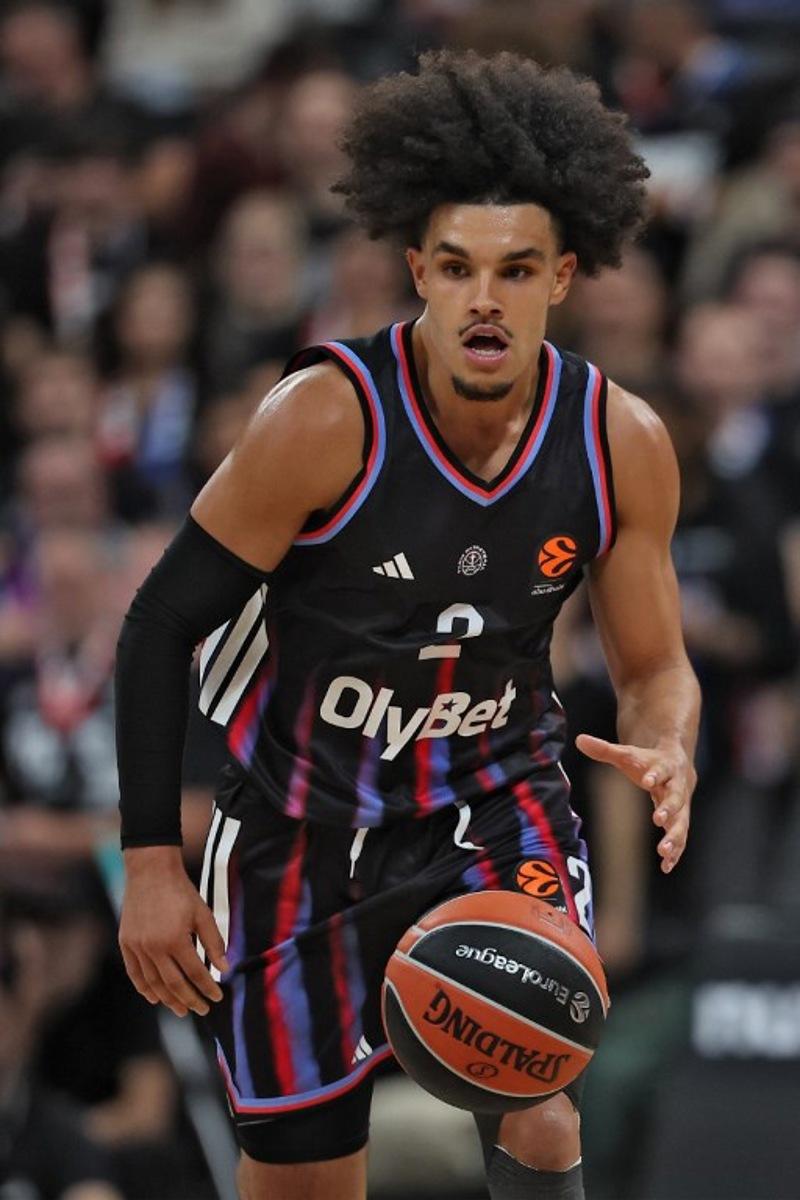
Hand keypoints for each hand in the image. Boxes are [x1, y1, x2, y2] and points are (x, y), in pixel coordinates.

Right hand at [119, 846, 228, 1017]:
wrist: (151, 872)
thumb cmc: (181, 892)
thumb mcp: (203, 914)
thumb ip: (214, 942)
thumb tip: (225, 969)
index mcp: (176, 939)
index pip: (195, 973)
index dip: (207, 988)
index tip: (217, 998)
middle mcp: (154, 947)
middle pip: (174, 984)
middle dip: (190, 1000)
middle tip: (202, 1009)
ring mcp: (138, 947)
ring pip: (154, 983)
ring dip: (169, 1000)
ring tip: (182, 1010)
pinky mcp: (126, 943)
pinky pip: (135, 974)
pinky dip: (145, 989)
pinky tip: (156, 998)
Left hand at [576, 734, 695, 873]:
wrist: (677, 764)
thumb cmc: (648, 761)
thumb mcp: (628, 754)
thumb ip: (605, 749)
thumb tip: (579, 740)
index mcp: (665, 768)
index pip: (661, 770)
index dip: (655, 774)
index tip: (647, 781)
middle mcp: (677, 787)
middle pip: (676, 798)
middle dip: (669, 808)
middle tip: (659, 819)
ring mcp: (682, 806)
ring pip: (682, 822)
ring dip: (675, 836)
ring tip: (664, 851)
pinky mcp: (680, 821)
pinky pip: (681, 837)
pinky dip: (676, 851)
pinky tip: (667, 866)